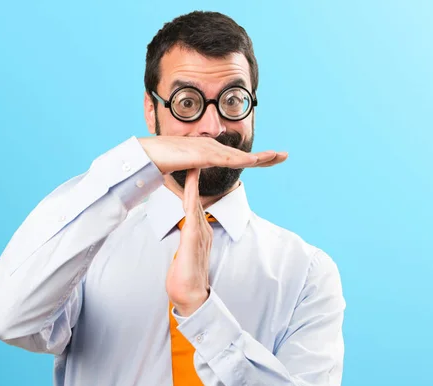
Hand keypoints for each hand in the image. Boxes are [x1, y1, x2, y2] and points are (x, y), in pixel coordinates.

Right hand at [138, 136, 286, 173]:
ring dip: (259, 157)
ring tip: (277, 156)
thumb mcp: (182, 175)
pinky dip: (242, 159)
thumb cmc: (162, 163)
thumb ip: (192, 181)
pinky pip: (226, 158)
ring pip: (239, 155)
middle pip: (244, 154)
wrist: (148, 155)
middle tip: (284, 156)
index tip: (271, 159)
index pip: (236, 157)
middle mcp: (212, 147)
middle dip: (265, 156)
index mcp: (209, 152)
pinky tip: (255, 160)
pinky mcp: (203, 153)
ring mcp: (209, 148)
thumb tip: (193, 192)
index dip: (255, 158)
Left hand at [166, 168, 212, 316]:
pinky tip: (189, 184)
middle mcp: (202, 229)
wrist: (190, 297)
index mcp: (199, 231)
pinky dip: (191, 195)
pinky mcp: (193, 239)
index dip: (191, 183)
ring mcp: (200, 233)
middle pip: (196, 196)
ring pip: (195, 199)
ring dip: (194, 179)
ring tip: (192, 159)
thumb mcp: (182, 254)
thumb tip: (177, 232)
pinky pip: (192, 212)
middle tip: (191, 153)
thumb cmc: (183, 278)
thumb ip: (182, 240)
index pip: (193, 202)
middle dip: (194, 175)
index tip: (186, 166)